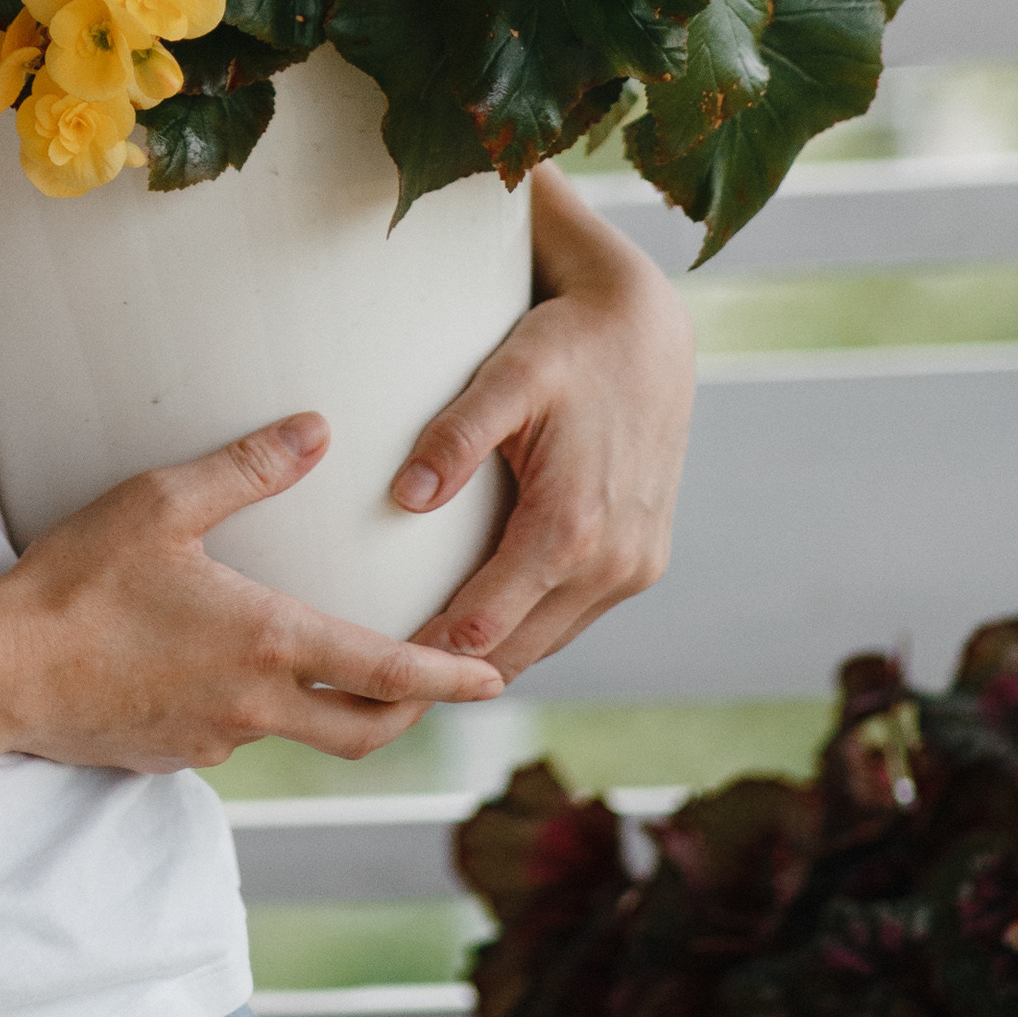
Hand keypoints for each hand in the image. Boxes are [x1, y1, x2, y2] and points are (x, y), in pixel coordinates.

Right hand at [0, 412, 506, 772]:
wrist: (2, 673)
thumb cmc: (79, 581)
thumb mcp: (162, 503)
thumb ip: (247, 468)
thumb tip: (317, 430)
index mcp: (266, 643)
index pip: (385, 673)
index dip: (448, 678)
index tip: (494, 679)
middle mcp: (256, 705)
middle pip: (363, 731)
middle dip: (410, 713)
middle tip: (438, 686)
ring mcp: (216, 740)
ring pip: (299, 732)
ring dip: (332, 708)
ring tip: (334, 666)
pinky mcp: (176, 755)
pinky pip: (238, 736)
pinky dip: (259, 709)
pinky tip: (226, 669)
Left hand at [400, 164, 694, 678]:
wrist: (648, 330)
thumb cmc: (568, 346)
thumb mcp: (508, 377)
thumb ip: (456, 437)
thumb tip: (404, 496)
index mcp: (572, 529)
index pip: (484, 627)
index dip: (425, 655)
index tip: (369, 668)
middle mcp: (613, 564)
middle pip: (516, 651)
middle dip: (450, 674)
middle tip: (380, 686)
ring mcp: (635, 567)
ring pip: (548, 641)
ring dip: (493, 655)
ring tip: (418, 666)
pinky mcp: (644, 560)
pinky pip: (575, 616)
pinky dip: (530, 627)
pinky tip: (483, 620)